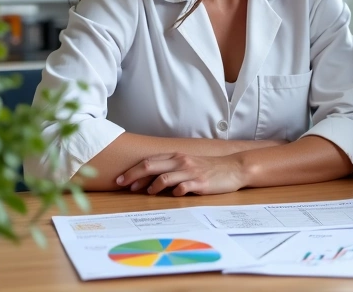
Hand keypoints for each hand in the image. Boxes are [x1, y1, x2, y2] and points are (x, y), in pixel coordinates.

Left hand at [116, 153, 246, 195]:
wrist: (234, 168)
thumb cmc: (208, 168)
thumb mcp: (188, 164)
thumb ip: (170, 169)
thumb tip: (148, 180)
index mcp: (176, 157)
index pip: (149, 161)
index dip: (132, 171)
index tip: (119, 180)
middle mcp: (181, 162)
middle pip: (151, 166)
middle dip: (133, 176)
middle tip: (121, 185)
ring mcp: (190, 172)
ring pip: (164, 177)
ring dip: (152, 186)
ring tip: (148, 193)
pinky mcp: (200, 183)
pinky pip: (183, 187)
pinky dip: (175, 192)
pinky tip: (173, 195)